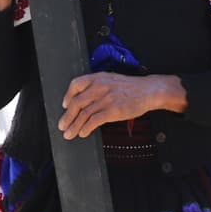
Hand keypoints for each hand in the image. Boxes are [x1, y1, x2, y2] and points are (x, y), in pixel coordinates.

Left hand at [58, 73, 173, 138]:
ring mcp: (107, 98)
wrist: (149, 90)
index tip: (64, 106)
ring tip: (69, 134)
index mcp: (98, 77)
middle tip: (62, 126)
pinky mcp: (113, 110)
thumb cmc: (131, 87)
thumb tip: (84, 100)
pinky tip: (83, 133)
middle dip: (67, 116)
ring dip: (74, 126)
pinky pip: (95, 120)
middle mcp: (100, 86)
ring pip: (84, 114)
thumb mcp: (111, 80)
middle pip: (77, 102)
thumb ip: (97, 87)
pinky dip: (86, 128)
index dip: (67, 96)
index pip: (76, 84)